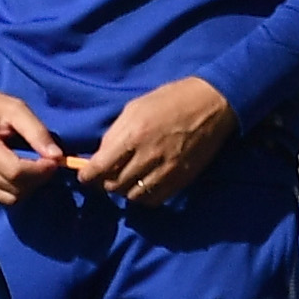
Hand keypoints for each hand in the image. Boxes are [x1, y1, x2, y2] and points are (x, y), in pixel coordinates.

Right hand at [0, 82, 64, 204]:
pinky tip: (18, 171)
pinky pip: (1, 198)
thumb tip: (57, 156)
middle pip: (16, 189)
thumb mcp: (14, 109)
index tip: (55, 160)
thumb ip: (37, 131)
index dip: (41, 170)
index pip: (17, 172)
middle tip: (46, 160)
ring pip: (10, 198)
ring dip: (28, 186)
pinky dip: (16, 188)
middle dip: (38, 178)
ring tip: (32, 165)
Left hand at [75, 76, 235, 205]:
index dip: (88, 176)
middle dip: (105, 183)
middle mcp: (148, 155)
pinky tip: (144, 185)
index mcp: (133, 134)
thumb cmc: (171, 99)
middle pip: (114, 185)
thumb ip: (116, 133)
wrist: (212, 103)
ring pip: (133, 196)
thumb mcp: (136, 107)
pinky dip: (144, 197)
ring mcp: (167, 170)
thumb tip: (101, 156)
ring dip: (125, 190)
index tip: (85, 177)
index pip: (100, 167)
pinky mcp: (182, 179)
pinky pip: (155, 199)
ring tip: (126, 180)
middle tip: (106, 177)